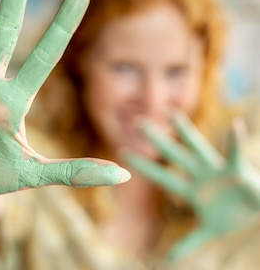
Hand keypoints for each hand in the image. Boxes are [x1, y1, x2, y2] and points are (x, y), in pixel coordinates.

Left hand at [127, 113, 259, 260]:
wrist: (258, 209)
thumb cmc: (233, 215)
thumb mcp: (209, 231)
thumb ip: (189, 242)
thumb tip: (169, 260)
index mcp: (191, 190)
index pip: (162, 177)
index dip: (144, 167)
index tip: (122, 154)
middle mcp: (199, 174)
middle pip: (173, 155)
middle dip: (156, 140)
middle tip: (137, 121)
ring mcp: (216, 170)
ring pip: (197, 147)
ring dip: (185, 131)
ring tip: (172, 114)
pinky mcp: (237, 170)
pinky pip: (235, 155)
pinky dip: (236, 142)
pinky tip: (236, 126)